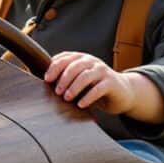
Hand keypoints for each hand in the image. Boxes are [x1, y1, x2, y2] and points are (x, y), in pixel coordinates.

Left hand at [42, 51, 160, 118]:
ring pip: (86, 76)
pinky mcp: (111, 82)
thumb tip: (42, 83)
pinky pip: (99, 88)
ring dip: (74, 87)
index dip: (54, 67)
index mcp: (80, 58)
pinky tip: (81, 105)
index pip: (65, 58)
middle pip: (75, 66)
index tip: (46, 79)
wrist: (121, 92)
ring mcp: (102, 71)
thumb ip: (64, 78)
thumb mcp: (78, 80)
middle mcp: (91, 61)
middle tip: (57, 91)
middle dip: (64, 78)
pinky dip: (88, 97)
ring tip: (67, 98)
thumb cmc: (94, 86)